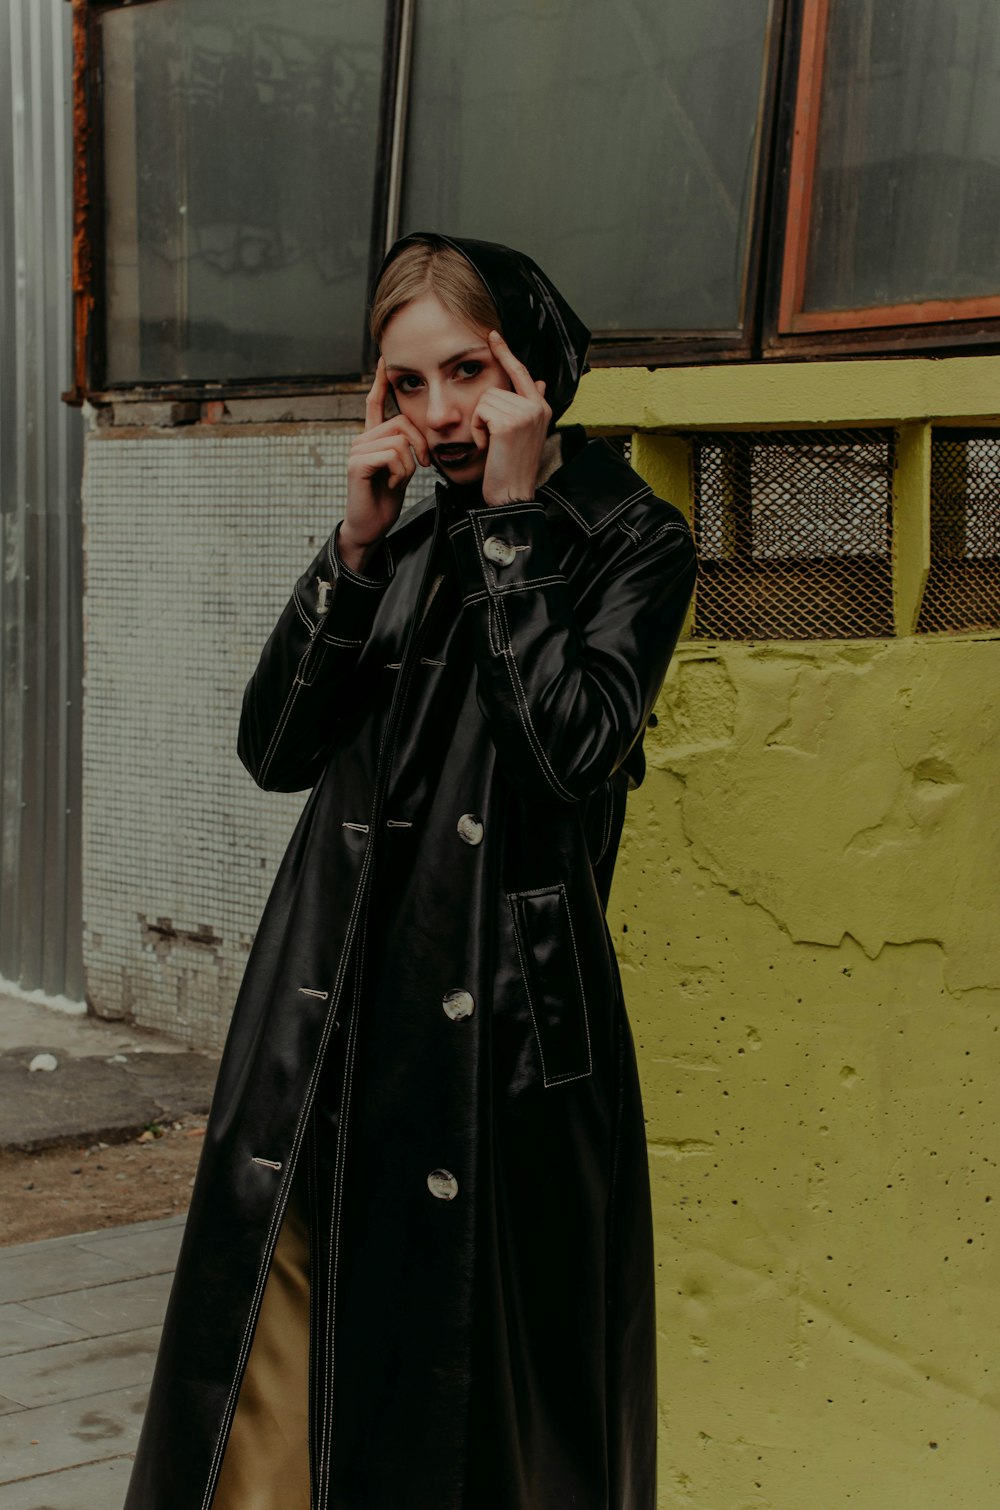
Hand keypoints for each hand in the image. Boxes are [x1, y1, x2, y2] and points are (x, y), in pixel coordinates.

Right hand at [340, 358, 429, 571]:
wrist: (371, 526)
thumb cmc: (386, 499)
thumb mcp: (402, 469)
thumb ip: (406, 448)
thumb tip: (418, 434)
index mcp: (372, 438)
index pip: (374, 402)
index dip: (381, 382)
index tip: (385, 360)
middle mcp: (361, 439)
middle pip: (401, 422)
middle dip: (420, 444)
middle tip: (424, 465)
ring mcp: (356, 450)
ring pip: (399, 440)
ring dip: (410, 464)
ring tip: (400, 479)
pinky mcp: (357, 464)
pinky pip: (392, 455)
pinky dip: (401, 471)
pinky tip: (392, 484)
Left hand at [473, 332, 550, 505]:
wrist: (512, 495)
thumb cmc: (513, 468)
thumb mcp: (525, 434)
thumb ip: (531, 405)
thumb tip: (540, 381)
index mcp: (542, 408)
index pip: (521, 372)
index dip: (505, 353)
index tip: (493, 336)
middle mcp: (537, 406)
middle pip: (495, 389)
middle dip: (484, 413)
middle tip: (493, 439)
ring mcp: (525, 413)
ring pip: (485, 400)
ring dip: (479, 423)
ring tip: (492, 444)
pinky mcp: (510, 421)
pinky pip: (480, 411)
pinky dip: (476, 430)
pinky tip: (488, 446)